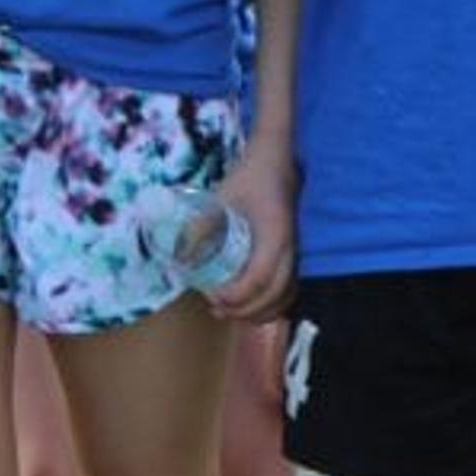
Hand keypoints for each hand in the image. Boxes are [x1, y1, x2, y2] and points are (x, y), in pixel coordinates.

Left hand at [200, 145, 297, 322]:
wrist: (275, 163)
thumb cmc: (248, 179)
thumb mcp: (220, 198)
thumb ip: (202, 225)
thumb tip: (180, 256)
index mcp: (274, 236)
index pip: (259, 278)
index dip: (237, 295)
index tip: (212, 297)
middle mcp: (290, 250)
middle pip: (274, 295)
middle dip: (244, 310)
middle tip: (216, 309)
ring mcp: (295, 254)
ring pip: (285, 297)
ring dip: (259, 312)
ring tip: (231, 312)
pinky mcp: (293, 256)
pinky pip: (288, 290)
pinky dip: (272, 306)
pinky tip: (252, 308)